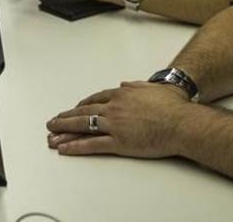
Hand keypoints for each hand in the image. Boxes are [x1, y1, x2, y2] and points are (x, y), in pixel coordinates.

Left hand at [45, 81, 191, 158]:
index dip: (82, 105)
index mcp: (122, 94)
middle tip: (53, 122)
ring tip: (51, 136)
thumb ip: (137, 86)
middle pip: (83, 112)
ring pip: (83, 127)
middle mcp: (114, 108)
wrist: (181, 122)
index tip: (74, 109)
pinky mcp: (118, 142)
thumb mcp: (153, 88)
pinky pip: (92, 145)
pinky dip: (76, 147)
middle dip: (66, 117)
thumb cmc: (173, 106)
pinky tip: (64, 148)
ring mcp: (114, 125)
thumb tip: (125, 84)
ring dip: (64, 131)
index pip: (96, 99)